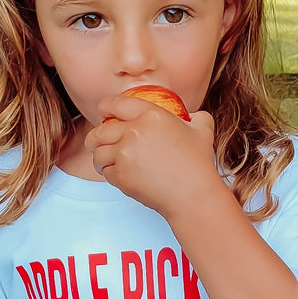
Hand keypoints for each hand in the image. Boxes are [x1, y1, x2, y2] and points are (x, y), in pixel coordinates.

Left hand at [84, 93, 220, 218]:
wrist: (193, 194)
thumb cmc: (198, 163)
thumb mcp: (203, 129)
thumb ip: (196, 116)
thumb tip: (192, 115)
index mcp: (151, 114)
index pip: (114, 104)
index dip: (104, 108)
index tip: (103, 114)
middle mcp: (134, 131)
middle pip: (99, 131)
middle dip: (94, 138)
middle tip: (96, 143)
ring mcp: (125, 154)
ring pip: (98, 153)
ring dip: (99, 158)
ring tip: (105, 162)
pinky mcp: (121, 175)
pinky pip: (106, 172)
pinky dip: (110, 175)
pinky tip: (120, 176)